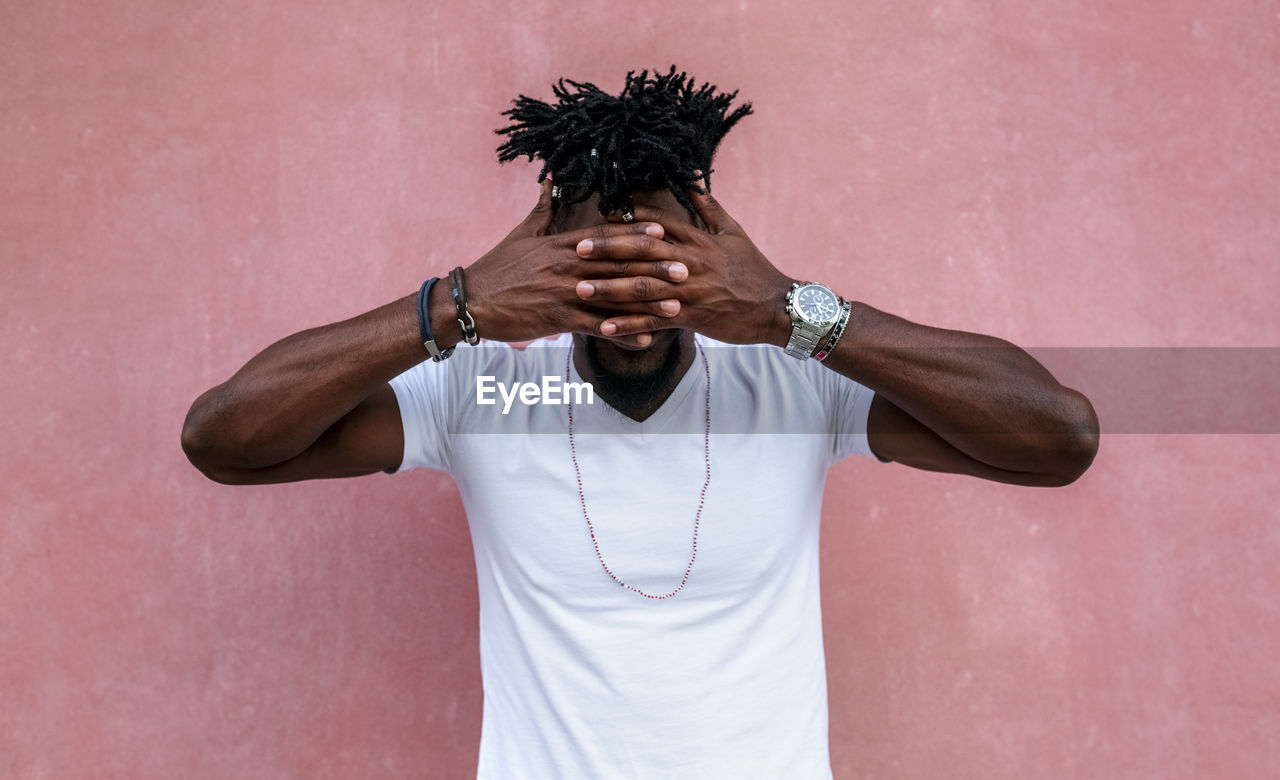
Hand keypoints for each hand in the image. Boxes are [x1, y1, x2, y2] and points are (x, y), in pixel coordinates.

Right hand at [463, 179, 688, 345]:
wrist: (471, 301)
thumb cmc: (498, 267)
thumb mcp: (522, 234)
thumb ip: (544, 208)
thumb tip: (551, 179)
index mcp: (563, 245)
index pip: (605, 237)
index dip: (636, 234)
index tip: (664, 232)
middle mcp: (569, 267)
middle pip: (619, 266)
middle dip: (655, 268)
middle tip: (686, 269)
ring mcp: (565, 294)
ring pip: (614, 298)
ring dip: (648, 304)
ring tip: (676, 306)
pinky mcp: (559, 319)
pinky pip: (598, 328)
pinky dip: (623, 335)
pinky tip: (645, 340)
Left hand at [572, 185, 793, 345]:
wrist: (776, 307)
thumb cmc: (754, 270)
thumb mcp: (733, 232)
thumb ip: (708, 207)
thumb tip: (691, 179)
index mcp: (697, 240)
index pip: (658, 224)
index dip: (628, 219)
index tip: (602, 214)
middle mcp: (689, 263)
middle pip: (643, 251)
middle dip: (608, 249)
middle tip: (578, 248)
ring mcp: (688, 291)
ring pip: (643, 287)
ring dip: (609, 289)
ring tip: (580, 288)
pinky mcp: (691, 317)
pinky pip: (653, 321)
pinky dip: (628, 324)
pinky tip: (603, 326)